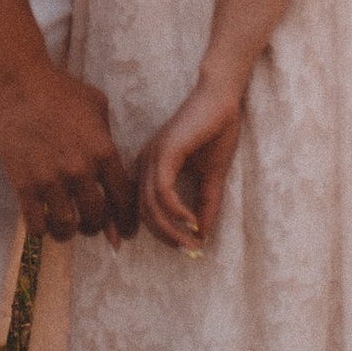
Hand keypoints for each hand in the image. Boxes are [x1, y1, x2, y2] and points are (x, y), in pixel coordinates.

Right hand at [0, 60, 137, 241]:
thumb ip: (107, 138)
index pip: (124, 200)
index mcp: (104, 151)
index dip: (126, 222)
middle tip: (93, 227)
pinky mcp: (24, 183)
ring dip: (69, 232)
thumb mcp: (98, 108)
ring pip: (67, 226)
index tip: (124, 232)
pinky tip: (43, 224)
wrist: (19, 81)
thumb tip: (114, 168)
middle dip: (98, 228)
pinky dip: (43, 230)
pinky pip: (36, 223)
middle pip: (96, 218)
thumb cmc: (60, 90)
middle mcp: (80, 170)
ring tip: (66, 229)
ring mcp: (51, 179)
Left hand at [138, 63, 246, 251]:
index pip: (134, 204)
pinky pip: (163, 190)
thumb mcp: (212, 176)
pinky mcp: (165, 151)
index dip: (128, 227)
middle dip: (164, 236)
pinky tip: (190, 218)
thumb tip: (203, 235)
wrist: (223, 100)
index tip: (135, 247)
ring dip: (171, 228)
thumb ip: (206, 204)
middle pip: (142, 211)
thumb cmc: (217, 132)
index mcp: (150, 167)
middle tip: (187, 249)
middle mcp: (145, 162)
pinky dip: (176, 210)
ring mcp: (153, 156)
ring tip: (191, 240)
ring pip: (150, 204)